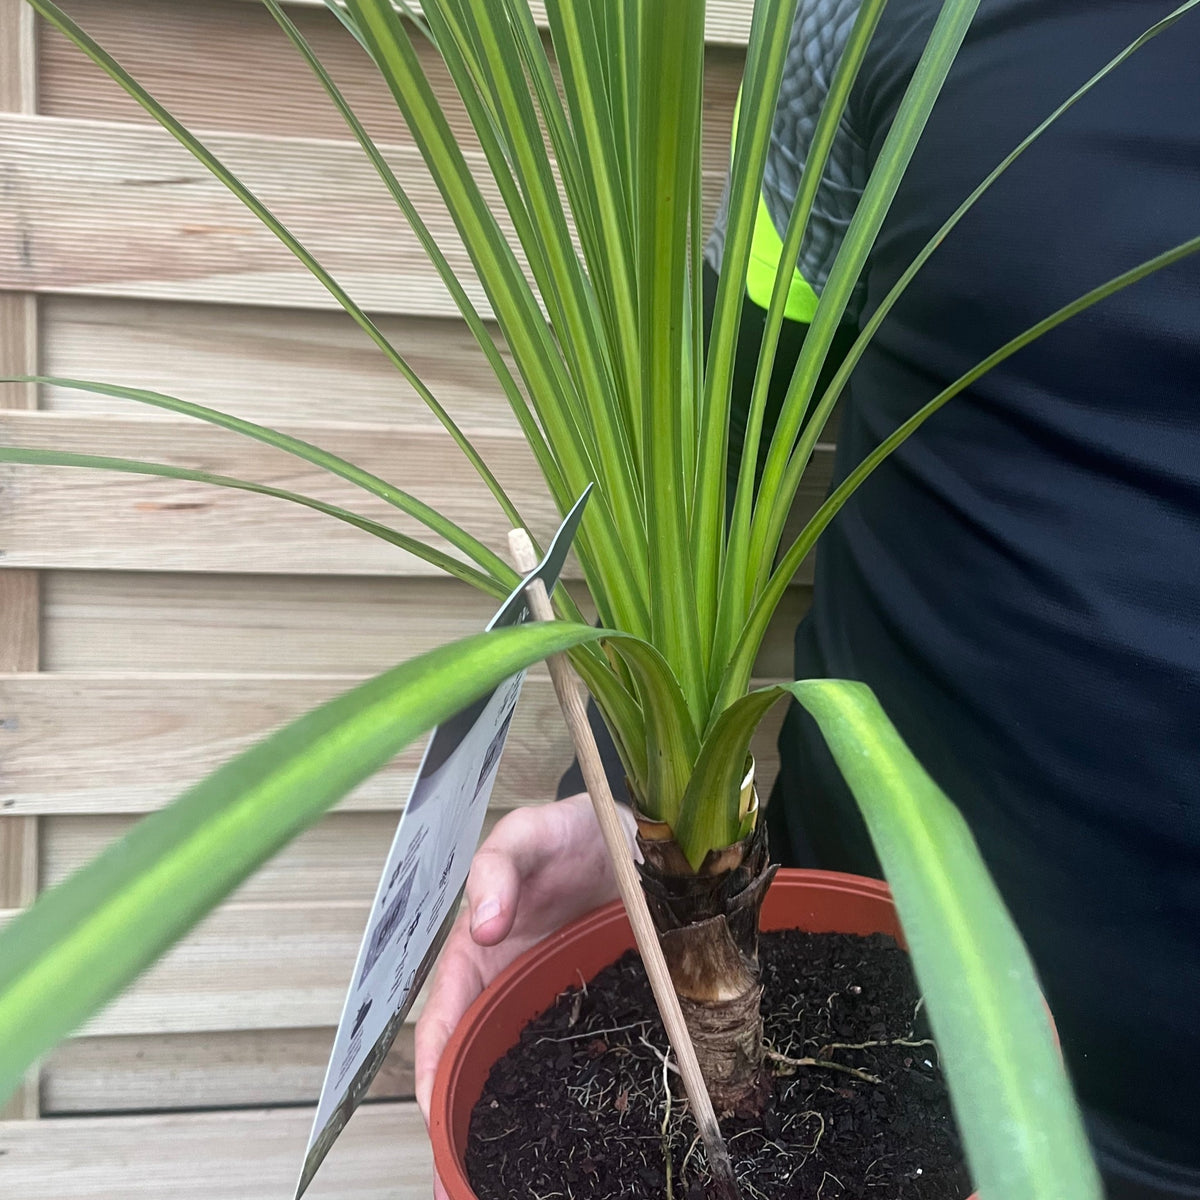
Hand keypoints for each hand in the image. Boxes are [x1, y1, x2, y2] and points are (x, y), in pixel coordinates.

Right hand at [414, 792, 630, 1198]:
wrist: (635, 829)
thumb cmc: (571, 830)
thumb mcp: (528, 834)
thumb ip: (499, 870)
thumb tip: (480, 926)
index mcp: (479, 955)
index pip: (445, 1024)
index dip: (434, 1074)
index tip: (436, 1124)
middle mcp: (510, 988)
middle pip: (476, 1066)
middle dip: (462, 1127)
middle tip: (459, 1188)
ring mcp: (552, 1001)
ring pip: (525, 1075)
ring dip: (512, 1129)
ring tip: (512, 1185)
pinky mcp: (595, 1005)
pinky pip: (578, 1057)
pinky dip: (569, 1100)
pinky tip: (579, 1144)